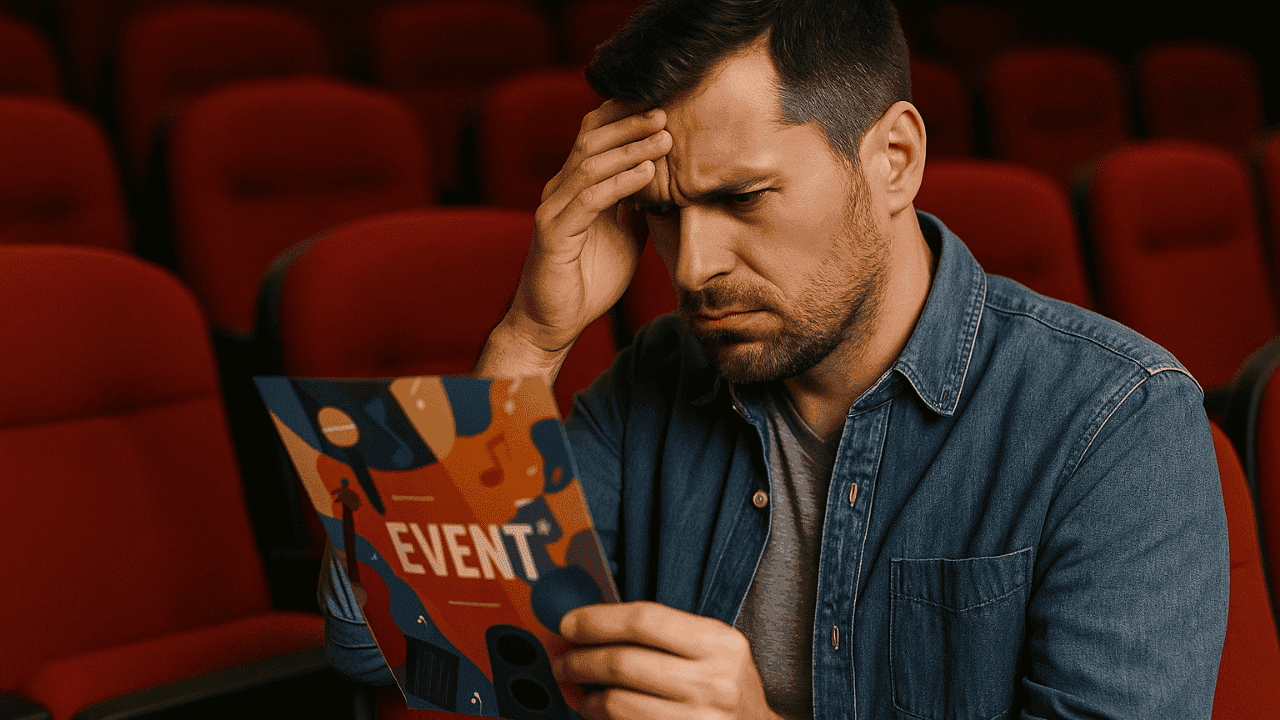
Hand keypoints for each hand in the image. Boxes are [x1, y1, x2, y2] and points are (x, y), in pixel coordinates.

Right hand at [480, 102, 671, 379]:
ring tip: (665, 138)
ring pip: (591, 164)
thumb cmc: (587, 282)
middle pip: (591, 140)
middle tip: (666, 112)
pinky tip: (646, 174)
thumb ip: (637, 207)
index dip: (624, 118)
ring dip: (631, 148)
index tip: (661, 106)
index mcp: (575, 187)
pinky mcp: (554, 233)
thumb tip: (667, 184)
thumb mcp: (625, 237)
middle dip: (630, 123)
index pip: (594, 138)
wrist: (553, 323)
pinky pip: (589, 199)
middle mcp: (559, 190)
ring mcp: (553, 209)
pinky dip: (620, 183)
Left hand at [554, 602, 781, 719]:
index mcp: (719, 644)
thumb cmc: (725, 687)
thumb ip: (660, 633)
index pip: (645, 619)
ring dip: (585, 696)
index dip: (597, 620)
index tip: (568, 623)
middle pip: (624, 662)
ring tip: (577, 690)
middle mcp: (714, 682)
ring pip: (618, 703)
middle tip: (562, 659)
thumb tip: (589, 623)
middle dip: (580, 660)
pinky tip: (596, 712)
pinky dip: (601, 719)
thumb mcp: (710, 649)